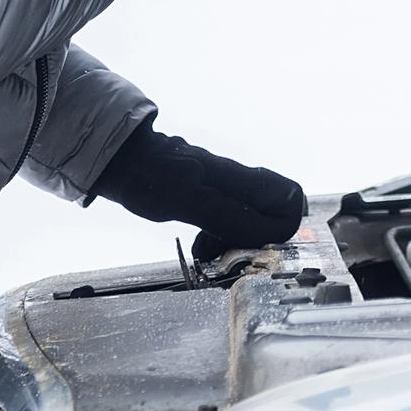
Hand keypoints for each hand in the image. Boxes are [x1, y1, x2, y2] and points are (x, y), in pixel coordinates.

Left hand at [93, 121, 307, 255]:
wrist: (120, 160)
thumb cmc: (150, 178)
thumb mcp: (189, 201)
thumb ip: (229, 216)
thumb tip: (270, 232)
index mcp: (240, 179)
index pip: (290, 203)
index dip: (280, 230)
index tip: (252, 245)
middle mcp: (240, 182)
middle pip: (273, 216)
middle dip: (257, 241)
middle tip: (229, 250)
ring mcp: (225, 189)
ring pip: (251, 222)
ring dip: (235, 243)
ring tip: (208, 249)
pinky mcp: (210, 196)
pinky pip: (229, 223)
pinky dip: (219, 238)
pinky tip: (200, 243)